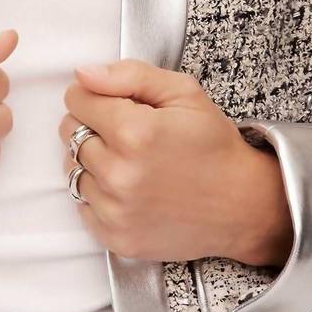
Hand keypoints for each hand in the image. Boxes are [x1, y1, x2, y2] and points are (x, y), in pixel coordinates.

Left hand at [59, 59, 293, 267]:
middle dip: (92, 125)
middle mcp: (118, 174)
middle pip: (69, 133)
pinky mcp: (115, 236)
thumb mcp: (184, 93)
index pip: (76, 99)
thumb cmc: (214, 147)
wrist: (242, 206)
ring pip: (72, 168)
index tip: (114, 103)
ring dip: (93, 160)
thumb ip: (130, 76)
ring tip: (129, 161)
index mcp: (134, 132)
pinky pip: (81, 204)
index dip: (94, 95)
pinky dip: (98, 193)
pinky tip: (128, 188)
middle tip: (127, 133)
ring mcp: (115, 210)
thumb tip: (83, 75)